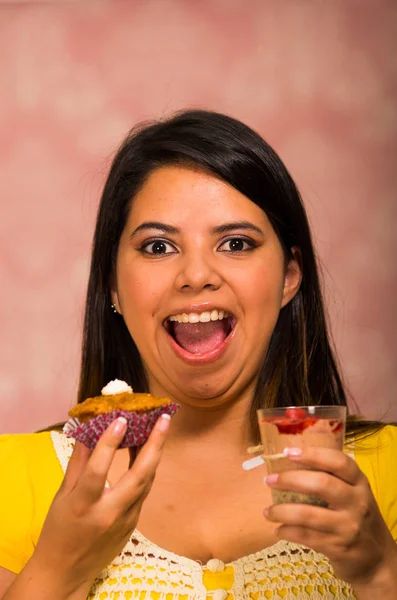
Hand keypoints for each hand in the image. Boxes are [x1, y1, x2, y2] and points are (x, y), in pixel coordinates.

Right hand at [30, 414, 170, 597]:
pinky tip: (147, 451)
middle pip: (138, 476)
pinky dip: (147, 469)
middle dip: (154, 445)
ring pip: (146, 482)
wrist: (66, 572)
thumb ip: (77, 463)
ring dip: (155, 453)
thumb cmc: (58, 530)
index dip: (109, 444)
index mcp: (83, 506)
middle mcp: (108, 514)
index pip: (98, 470)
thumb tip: (88, 430)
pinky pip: (143, 491)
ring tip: (160, 427)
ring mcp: (125, 521)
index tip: (121, 419)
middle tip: (163, 419)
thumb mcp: (61, 496)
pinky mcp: (133, 525)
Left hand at [263, 446, 396, 588]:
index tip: (289, 452)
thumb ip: (333, 478)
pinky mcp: (338, 547)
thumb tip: (290, 461)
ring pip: (308, 514)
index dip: (313, 454)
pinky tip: (279, 530)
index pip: (339, 462)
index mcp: (359, 483)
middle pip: (322, 484)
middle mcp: (357, 502)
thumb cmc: (357, 517)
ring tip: (267, 512)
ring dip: (282, 512)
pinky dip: (287, 532)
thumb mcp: (354, 494)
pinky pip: (305, 536)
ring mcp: (348, 526)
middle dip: (290, 480)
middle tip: (269, 480)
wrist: (377, 559)